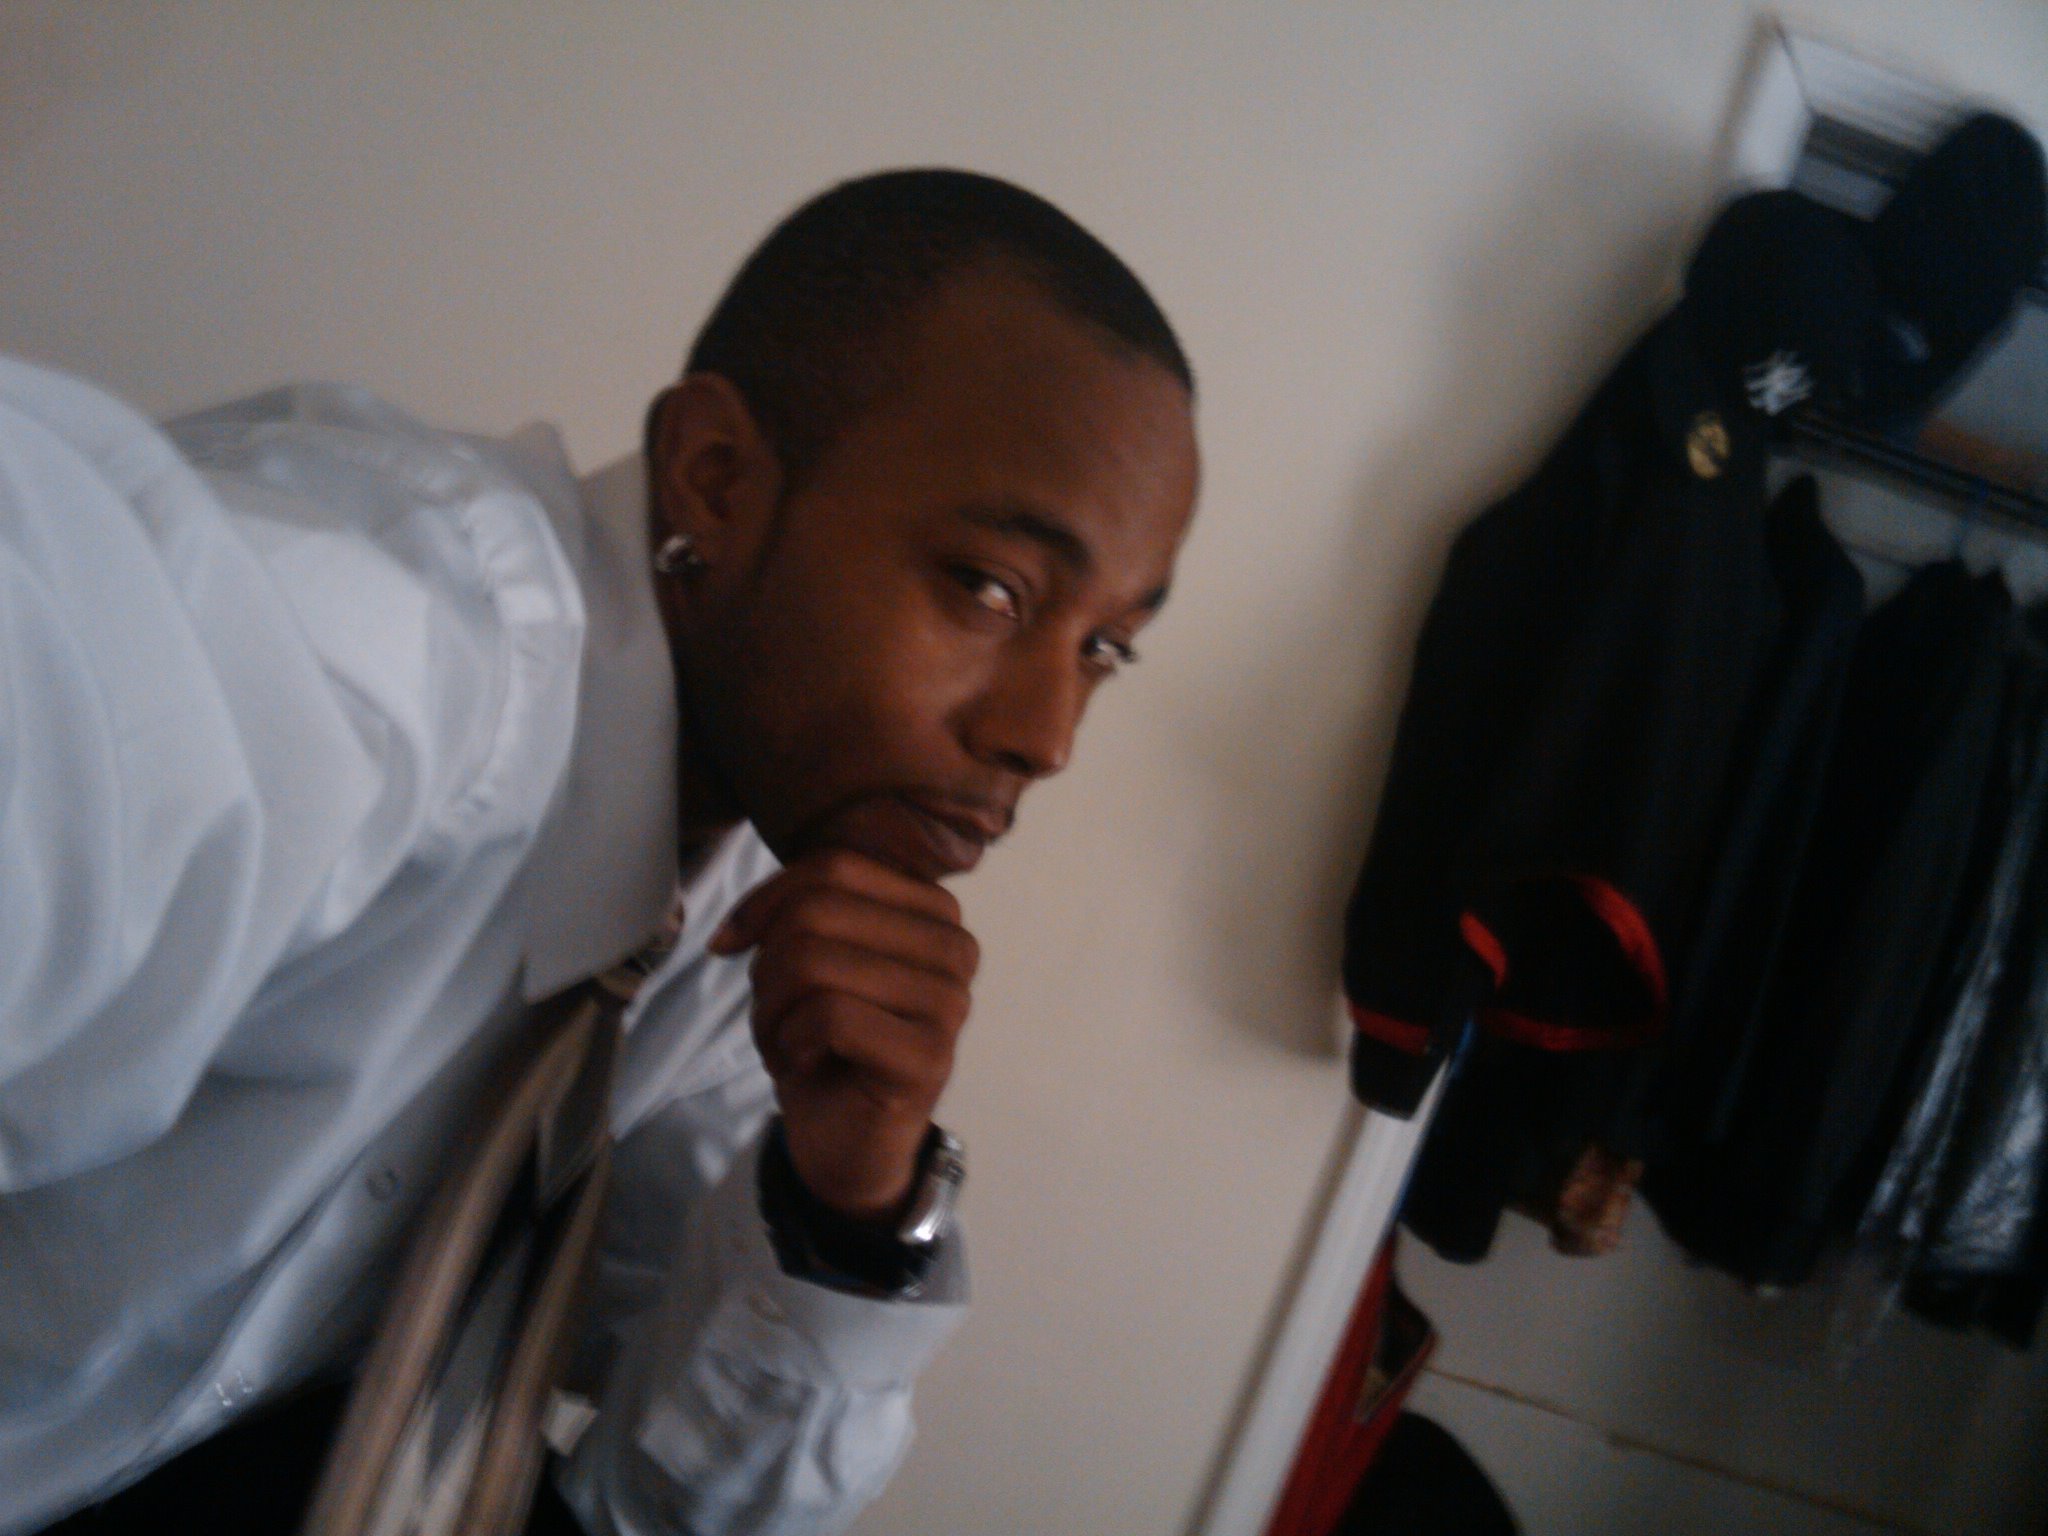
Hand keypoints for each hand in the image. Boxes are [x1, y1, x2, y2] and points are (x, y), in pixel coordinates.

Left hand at [710, 849, 976, 1223]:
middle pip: (817, 910)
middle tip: (776, 1012)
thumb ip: (795, 912)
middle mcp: (954, 946)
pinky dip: (791, 1042)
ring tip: (790, 1040)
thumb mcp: (808, 958)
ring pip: (814, 960)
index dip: (767, 900)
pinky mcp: (930, 1055)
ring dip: (773, 1010)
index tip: (735, 943)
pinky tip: (806, 1063)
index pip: (834, 865)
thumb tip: (734, 929)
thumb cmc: (828, 1043)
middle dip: (767, 965)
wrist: (848, 1142)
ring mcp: (950, 1001)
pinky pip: (828, 1015)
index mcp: (932, 910)